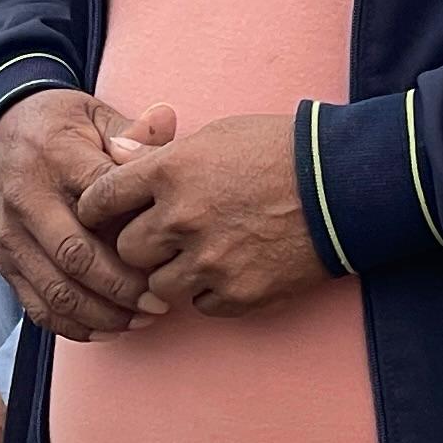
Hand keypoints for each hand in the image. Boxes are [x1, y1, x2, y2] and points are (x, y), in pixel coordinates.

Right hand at [0, 90, 171, 338]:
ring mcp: (11, 235)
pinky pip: (36, 305)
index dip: (138, 232)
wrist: (0, 130)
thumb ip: (133, 132)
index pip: (100, 200)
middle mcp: (27, 200)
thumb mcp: (95, 116)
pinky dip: (73, 326)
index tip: (174, 253)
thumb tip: (168, 126)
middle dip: (122, 288)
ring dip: (102, 314)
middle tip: (160, 302)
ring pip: (56, 290)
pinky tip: (109, 329)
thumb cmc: (61, 128)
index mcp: (56, 159)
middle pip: (75, 256)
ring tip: (141, 319)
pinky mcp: (4, 260)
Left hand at [77, 111, 323, 317]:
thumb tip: (114, 155)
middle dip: (140, 245)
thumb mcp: (214, 136)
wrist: (346, 185)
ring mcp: (209, 261)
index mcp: (169, 172)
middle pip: (127, 250)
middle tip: (162, 239)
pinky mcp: (239, 293)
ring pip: (159, 286)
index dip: (96, 210)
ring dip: (173, 274)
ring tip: (201, 256)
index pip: (101, 199)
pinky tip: (232, 270)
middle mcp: (181, 219)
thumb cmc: (280, 151)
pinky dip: (211, 293)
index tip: (101, 216)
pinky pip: (202, 306)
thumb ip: (159, 155)